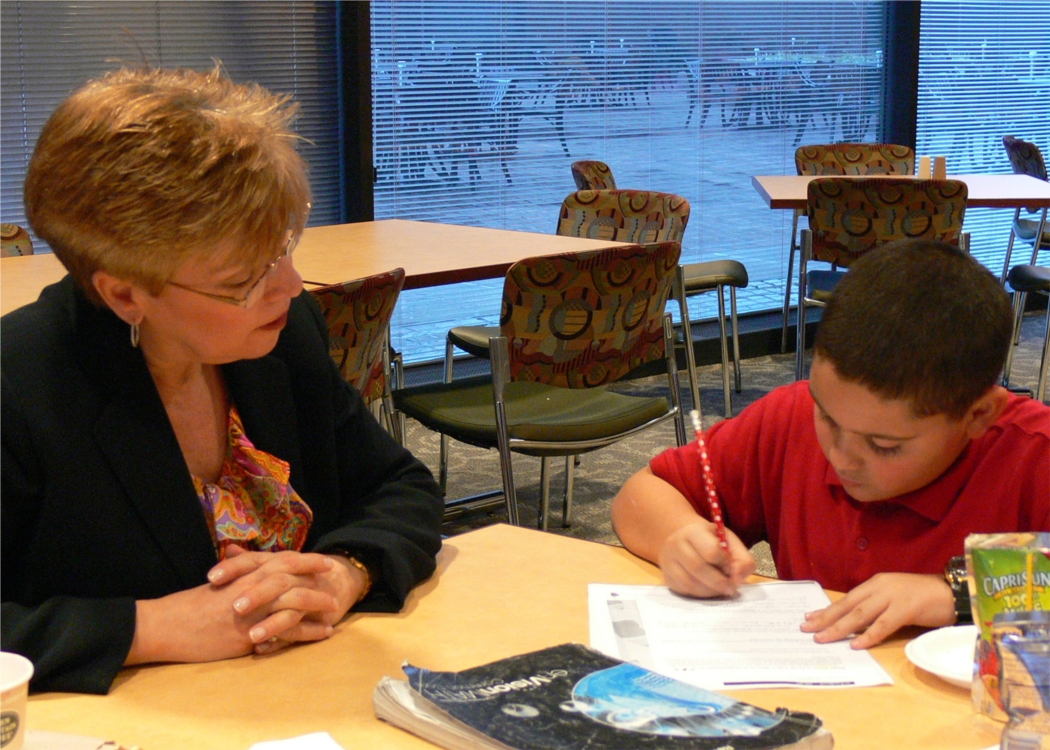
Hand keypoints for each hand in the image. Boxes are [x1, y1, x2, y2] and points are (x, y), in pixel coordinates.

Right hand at [127, 547, 341, 665]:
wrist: (166, 626)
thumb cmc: (188, 607)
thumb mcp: (217, 587)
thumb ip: (237, 579)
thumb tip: (251, 575)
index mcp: (244, 574)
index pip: (282, 560)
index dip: (306, 560)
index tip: (324, 561)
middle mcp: (252, 588)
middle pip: (294, 577)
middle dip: (318, 579)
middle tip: (337, 581)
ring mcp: (252, 610)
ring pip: (294, 602)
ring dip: (317, 604)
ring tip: (334, 610)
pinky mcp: (250, 634)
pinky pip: (287, 632)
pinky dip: (308, 632)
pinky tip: (323, 633)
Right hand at [657, 520, 754, 597]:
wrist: (685, 540)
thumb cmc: (711, 541)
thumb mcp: (729, 541)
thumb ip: (742, 558)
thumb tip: (739, 578)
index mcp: (694, 531)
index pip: (710, 551)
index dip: (725, 564)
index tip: (733, 569)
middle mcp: (676, 544)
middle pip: (698, 568)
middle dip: (719, 582)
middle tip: (731, 588)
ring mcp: (668, 562)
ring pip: (689, 582)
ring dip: (710, 591)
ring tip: (721, 589)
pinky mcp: (667, 577)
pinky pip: (684, 590)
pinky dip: (700, 594)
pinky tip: (709, 589)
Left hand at [800, 573, 955, 648]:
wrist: (952, 592)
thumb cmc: (923, 597)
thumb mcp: (894, 599)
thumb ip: (876, 608)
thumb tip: (853, 624)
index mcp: (875, 584)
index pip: (846, 599)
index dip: (827, 610)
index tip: (809, 618)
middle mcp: (880, 587)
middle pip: (848, 605)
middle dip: (826, 618)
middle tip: (807, 629)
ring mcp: (893, 596)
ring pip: (860, 614)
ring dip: (840, 627)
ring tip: (823, 638)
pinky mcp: (906, 607)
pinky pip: (883, 624)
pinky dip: (869, 635)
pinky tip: (856, 644)